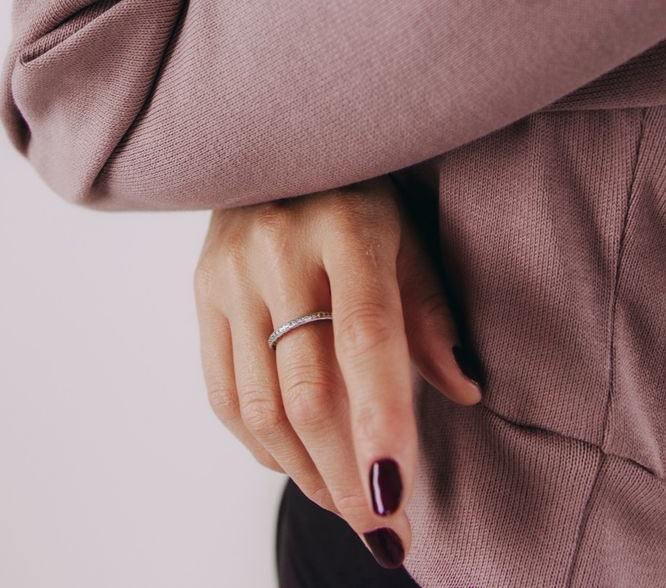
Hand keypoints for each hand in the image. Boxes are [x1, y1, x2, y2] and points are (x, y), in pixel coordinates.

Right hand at [192, 178, 482, 564]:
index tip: (397, 496)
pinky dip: (263, 447)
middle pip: (308, 389)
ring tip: (349, 505)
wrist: (274, 134)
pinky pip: (224, 395)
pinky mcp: (201, 292)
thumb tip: (465, 388)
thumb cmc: (359, 190)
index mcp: (347, 225)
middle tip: (387, 531)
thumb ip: (429, 310)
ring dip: (307, 474)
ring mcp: (230, 271)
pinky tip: (298, 465)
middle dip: (348, 477)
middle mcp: (279, 247)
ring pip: (261, 406)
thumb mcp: (407, 230)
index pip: (365, 336)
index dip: (381, 421)